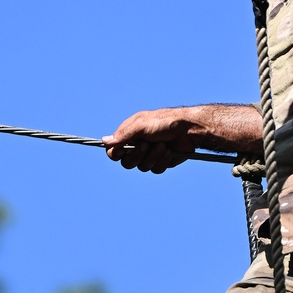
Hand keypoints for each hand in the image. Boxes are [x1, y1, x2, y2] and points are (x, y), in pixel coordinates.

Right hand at [102, 105, 262, 173]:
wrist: (189, 130)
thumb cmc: (165, 122)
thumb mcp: (141, 125)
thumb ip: (123, 135)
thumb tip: (103, 141)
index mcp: (129, 135)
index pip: (114, 151)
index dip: (116, 154)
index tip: (123, 151)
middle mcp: (137, 146)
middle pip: (126, 163)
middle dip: (138, 155)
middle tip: (147, 145)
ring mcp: (149, 155)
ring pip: (142, 168)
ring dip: (153, 157)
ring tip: (163, 145)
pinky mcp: (161, 162)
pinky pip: (155, 170)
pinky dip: (163, 161)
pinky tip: (170, 152)